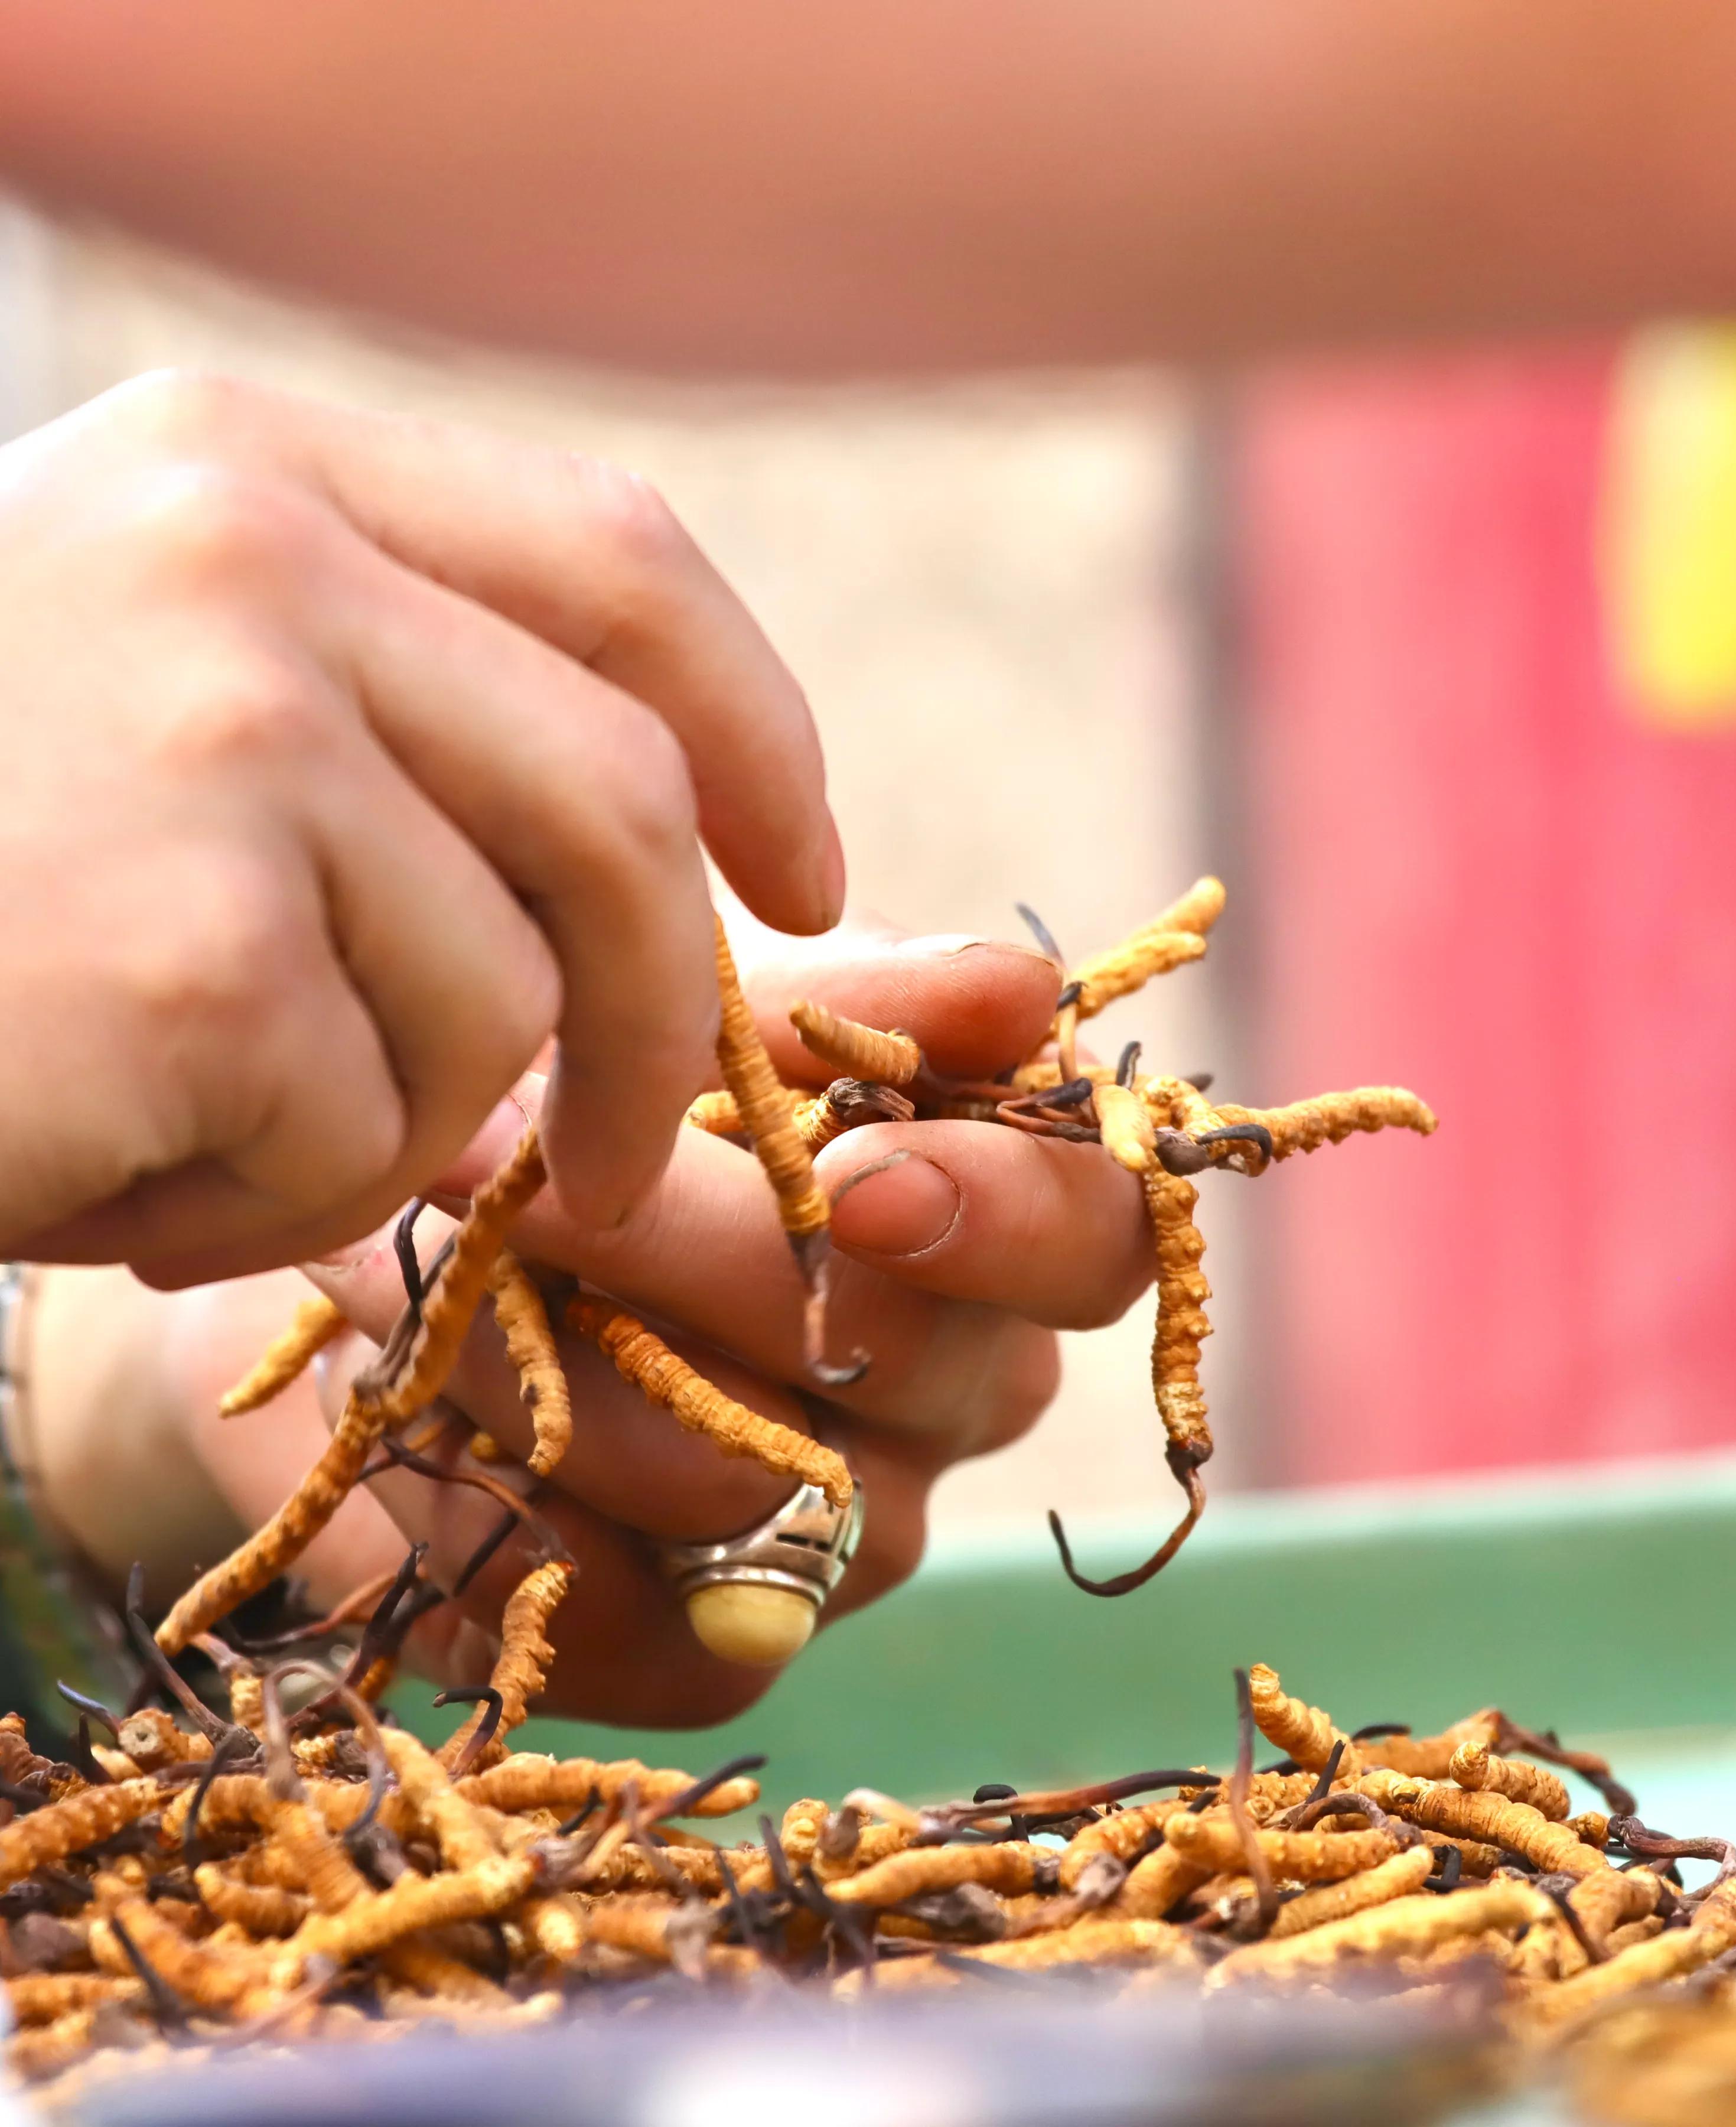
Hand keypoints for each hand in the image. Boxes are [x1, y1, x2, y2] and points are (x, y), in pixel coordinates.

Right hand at [0, 369, 839, 1279]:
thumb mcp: (136, 696)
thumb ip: (383, 717)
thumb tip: (659, 859)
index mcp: (249, 468)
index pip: (622, 564)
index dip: (753, 734)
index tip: (801, 878)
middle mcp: (248, 562)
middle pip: (618, 815)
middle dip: (656, 1019)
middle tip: (608, 1161)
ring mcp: (221, 740)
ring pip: (492, 1009)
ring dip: (374, 1128)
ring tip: (181, 1127)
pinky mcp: (186, 946)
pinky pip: (352, 1137)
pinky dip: (250, 1205)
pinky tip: (91, 1163)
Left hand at [32, 921, 1155, 1728]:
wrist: (410, 1252)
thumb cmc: (604, 1093)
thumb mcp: (718, 1011)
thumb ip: (866, 999)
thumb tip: (1024, 994)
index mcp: (1002, 1230)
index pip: (1095, 1243)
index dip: (1006, 1216)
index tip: (861, 1179)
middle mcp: (959, 1398)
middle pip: (901, 1358)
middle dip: (686, 1249)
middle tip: (499, 1155)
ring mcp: (852, 1541)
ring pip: (734, 1476)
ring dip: (535, 1352)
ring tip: (408, 1255)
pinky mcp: (715, 1653)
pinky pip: (620, 1609)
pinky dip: (486, 1496)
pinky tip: (422, 1409)